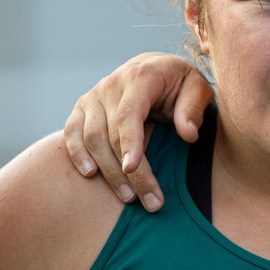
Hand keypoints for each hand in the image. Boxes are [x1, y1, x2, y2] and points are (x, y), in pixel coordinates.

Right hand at [64, 53, 212, 210]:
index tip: (133, 169)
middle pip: (111, 134)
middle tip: (150, 202)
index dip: (130, 143)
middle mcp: (112, 85)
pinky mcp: (83, 108)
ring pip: (91, 138)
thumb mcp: (197, 88)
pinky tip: (90, 175)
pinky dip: (77, 154)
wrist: (156, 67)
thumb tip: (188, 134)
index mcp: (141, 77)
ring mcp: (94, 96)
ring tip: (129, 197)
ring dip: (107, 171)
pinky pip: (72, 133)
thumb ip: (193, 108)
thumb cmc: (180, 83)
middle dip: (130, 172)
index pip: (129, 114)